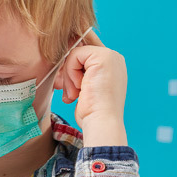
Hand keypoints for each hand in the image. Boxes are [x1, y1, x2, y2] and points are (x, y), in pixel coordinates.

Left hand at [57, 30, 128, 146]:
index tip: (68, 86)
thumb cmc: (92, 112)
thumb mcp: (84, 88)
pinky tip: (79, 88)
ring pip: (75, 54)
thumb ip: (78, 72)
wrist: (101, 122)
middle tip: (70, 92)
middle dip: (69, 72)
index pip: (84, 56)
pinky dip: (71, 73)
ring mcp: (110, 56)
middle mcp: (113, 59)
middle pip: (78, 53)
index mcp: (111, 66)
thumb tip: (62, 62)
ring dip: (69, 76)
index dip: (71, 67)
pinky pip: (74, 55)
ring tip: (75, 94)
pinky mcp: (103, 56)